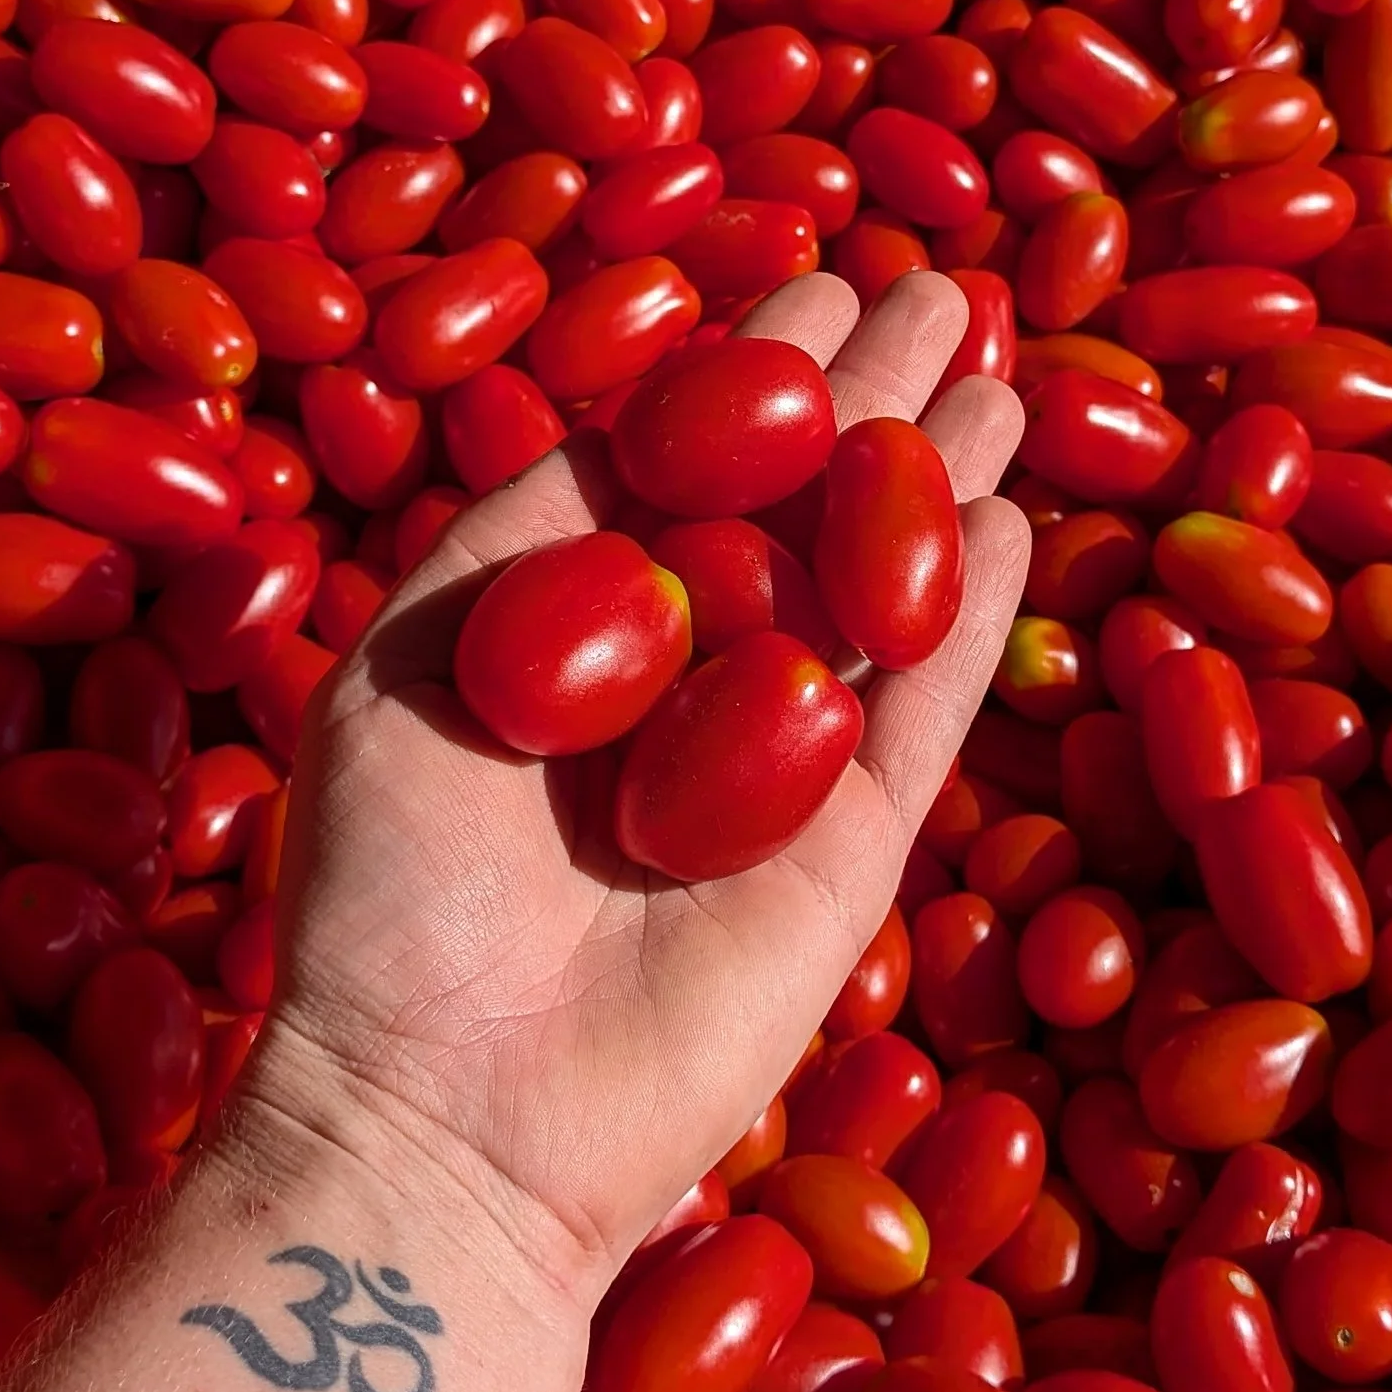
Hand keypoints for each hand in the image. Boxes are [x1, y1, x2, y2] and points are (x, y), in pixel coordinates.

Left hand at [233, 272, 1026, 1311]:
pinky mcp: (848, 858)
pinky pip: (920, 713)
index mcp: (567, 639)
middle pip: (797, 510)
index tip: (813, 276)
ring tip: (995, 364)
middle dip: (867, 396)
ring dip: (937, 478)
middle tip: (941, 285)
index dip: (748, 373)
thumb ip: (514, 546)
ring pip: (876, 593)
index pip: (678, 473)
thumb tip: (620, 435)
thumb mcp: (404, 669)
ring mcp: (772, 774)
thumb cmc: (385, 895)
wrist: (446, 1115)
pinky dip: (967, 613)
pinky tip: (1006, 508)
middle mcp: (679, 692)